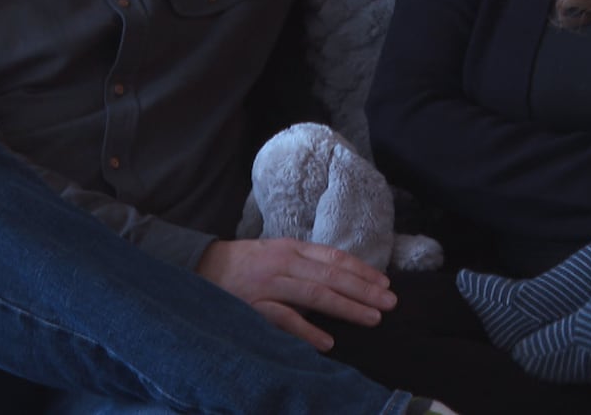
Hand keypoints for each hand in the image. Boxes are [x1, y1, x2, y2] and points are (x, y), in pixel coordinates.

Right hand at [196, 238, 396, 351]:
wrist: (200, 267)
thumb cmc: (244, 263)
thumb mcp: (276, 253)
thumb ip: (305, 264)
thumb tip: (341, 277)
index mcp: (292, 248)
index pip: (334, 258)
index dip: (362, 270)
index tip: (384, 282)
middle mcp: (284, 262)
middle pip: (331, 276)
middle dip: (364, 289)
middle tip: (390, 302)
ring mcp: (269, 284)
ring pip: (315, 295)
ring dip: (346, 307)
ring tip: (372, 318)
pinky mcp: (254, 306)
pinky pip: (284, 319)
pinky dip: (307, 331)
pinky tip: (328, 342)